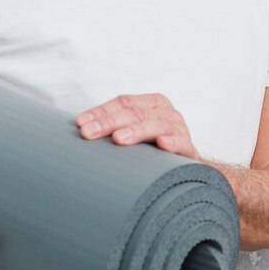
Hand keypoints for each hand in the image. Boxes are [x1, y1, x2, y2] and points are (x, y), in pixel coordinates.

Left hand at [76, 93, 200, 158]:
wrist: (186, 167)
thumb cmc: (154, 147)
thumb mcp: (136, 131)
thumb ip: (115, 126)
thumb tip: (80, 129)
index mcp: (152, 103)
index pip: (123, 102)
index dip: (101, 111)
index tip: (81, 123)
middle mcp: (166, 112)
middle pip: (135, 113)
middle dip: (109, 122)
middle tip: (89, 133)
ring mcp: (178, 128)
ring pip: (156, 125)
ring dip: (136, 131)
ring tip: (118, 139)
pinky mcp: (188, 147)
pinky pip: (181, 144)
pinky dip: (171, 143)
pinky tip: (162, 144)